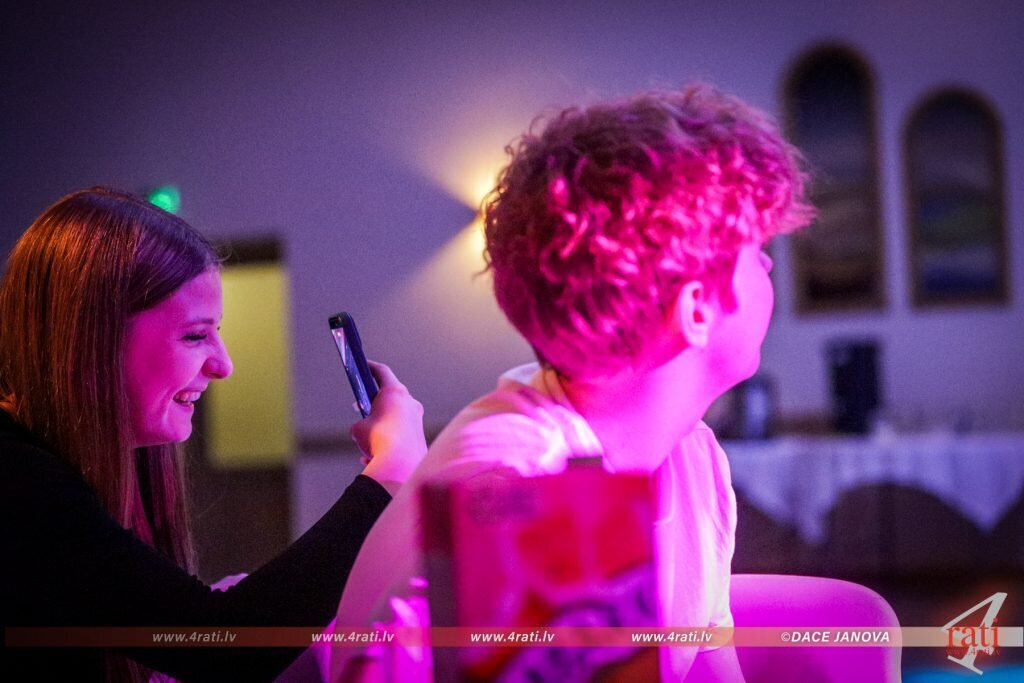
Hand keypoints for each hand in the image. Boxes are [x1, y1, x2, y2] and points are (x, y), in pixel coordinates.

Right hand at [351, 361, 426, 494]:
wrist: (400, 467)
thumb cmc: (378, 441)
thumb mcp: (358, 429)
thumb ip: (361, 424)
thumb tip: (365, 431)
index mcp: (395, 392)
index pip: (382, 372)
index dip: (370, 368)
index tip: (363, 366)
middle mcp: (410, 402)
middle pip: (390, 395)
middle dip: (374, 402)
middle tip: (361, 407)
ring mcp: (417, 419)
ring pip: (395, 418)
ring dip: (381, 425)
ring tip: (366, 440)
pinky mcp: (420, 436)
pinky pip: (400, 435)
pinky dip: (387, 442)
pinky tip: (372, 456)